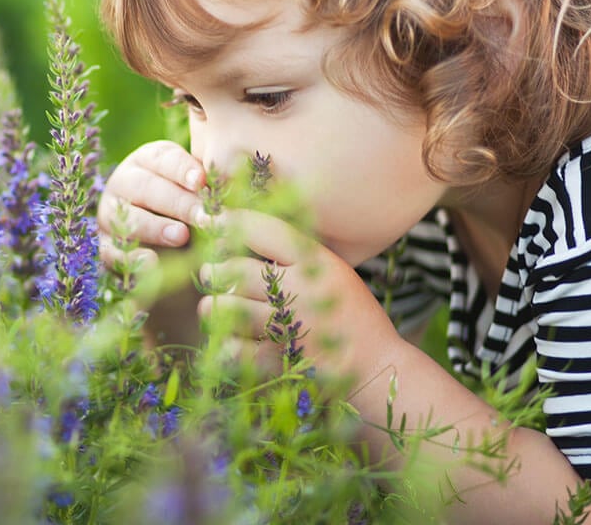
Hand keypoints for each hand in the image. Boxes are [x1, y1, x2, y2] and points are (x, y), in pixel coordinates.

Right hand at [97, 141, 208, 346]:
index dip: (183, 169)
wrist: (179, 264)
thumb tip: (234, 183)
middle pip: (146, 187)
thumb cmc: (198, 218)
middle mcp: (125, 182)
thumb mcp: (206, 199)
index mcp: (151, 161)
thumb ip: (213, 190)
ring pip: (128, 217)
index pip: (164, 159)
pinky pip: (113, 252)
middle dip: (178, 203)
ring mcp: (110, 215)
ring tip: (182, 237)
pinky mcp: (106, 247)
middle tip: (205, 217)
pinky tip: (151, 263)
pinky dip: (131, 259)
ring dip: (156, 227)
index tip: (202, 181)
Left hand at [196, 208, 401, 378]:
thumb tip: (241, 231)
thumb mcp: (334, 274)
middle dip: (215, 271)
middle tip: (212, 274)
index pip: (263, 229)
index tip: (215, 222)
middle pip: (234, 269)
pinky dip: (224, 345)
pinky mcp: (279, 361)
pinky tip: (231, 342)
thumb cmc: (352, 317)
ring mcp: (288, 327)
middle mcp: (301, 290)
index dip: (231, 221)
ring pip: (224, 308)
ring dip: (213, 308)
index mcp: (317, 263)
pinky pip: (230, 348)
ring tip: (216, 308)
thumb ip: (296, 255)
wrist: (378, 368)